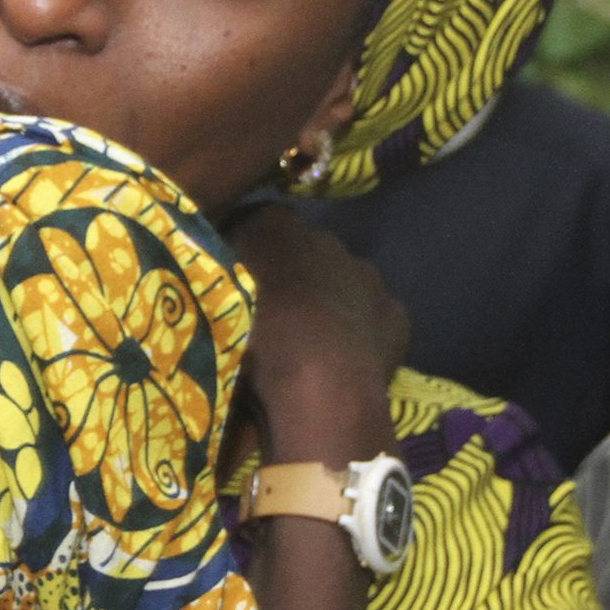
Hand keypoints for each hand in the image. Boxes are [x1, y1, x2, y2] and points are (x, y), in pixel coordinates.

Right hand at [224, 205, 404, 463]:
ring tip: (310, 345)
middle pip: (307, 253)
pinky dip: (363, 332)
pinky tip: (346, 361)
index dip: (249, 253)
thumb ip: (216, 268)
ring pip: (345, 283)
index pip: (257, 224)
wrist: (319, 384)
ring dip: (330, 304)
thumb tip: (221, 258)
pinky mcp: (397, 317)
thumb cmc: (253, 335)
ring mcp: (368, 278)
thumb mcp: (212, 295)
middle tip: (275, 318)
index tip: (238, 284)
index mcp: (278, 226)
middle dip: (295, 278)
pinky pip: (376, 318)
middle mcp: (328, 239)